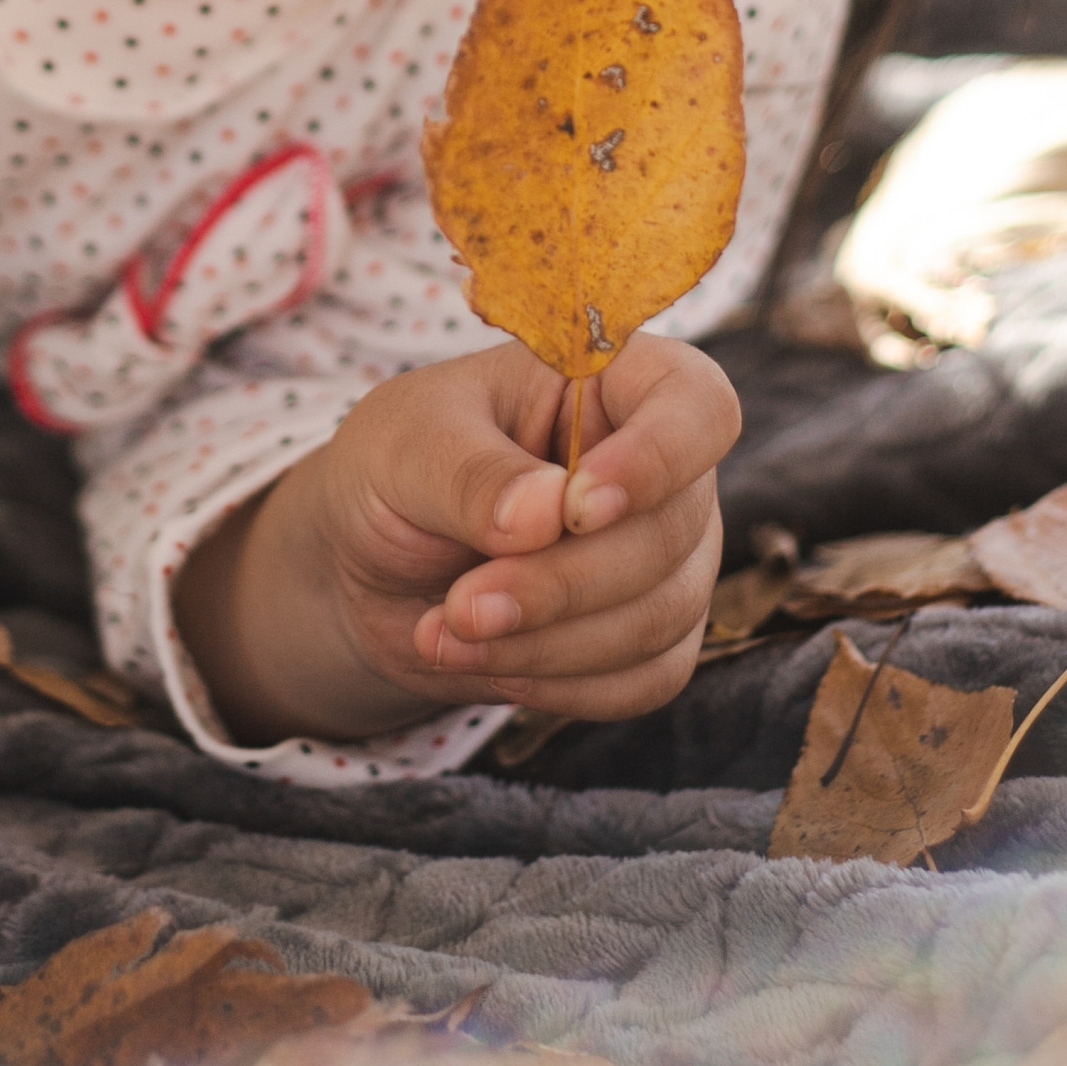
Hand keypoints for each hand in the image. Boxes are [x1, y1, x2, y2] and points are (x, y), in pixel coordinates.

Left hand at [175, 334, 736, 747]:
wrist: (369, 567)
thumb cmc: (395, 469)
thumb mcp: (402, 446)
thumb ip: (468, 472)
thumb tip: (545, 512)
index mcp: (612, 381)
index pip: (696, 404)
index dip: (659, 458)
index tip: (577, 507)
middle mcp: (661, 469)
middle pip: (674, 532)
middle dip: (560, 583)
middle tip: (462, 604)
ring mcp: (668, 557)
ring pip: (661, 616)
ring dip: (549, 643)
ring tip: (447, 630)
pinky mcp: (652, 637)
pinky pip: (646, 678)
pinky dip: (560, 684)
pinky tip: (484, 661)